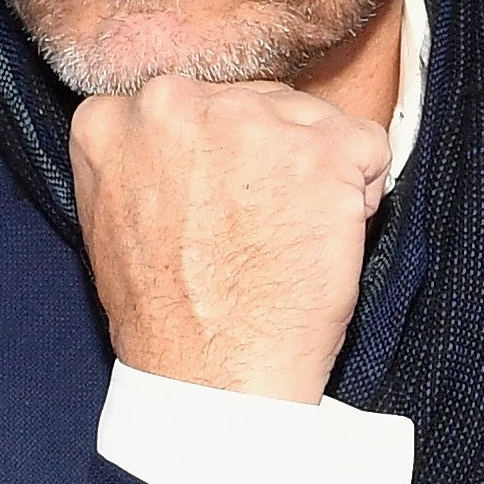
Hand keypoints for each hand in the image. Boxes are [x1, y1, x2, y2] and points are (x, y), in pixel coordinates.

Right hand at [69, 76, 389, 398]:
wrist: (213, 382)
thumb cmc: (168, 320)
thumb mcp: (116, 218)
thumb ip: (145, 158)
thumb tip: (189, 136)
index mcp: (115, 118)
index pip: (193, 106)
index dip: (217, 161)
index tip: (213, 210)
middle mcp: (174, 102)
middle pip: (254, 104)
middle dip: (268, 159)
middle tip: (252, 234)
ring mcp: (249, 121)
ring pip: (311, 121)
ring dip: (314, 175)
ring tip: (282, 242)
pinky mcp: (319, 151)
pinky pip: (368, 146)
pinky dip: (362, 193)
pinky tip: (322, 241)